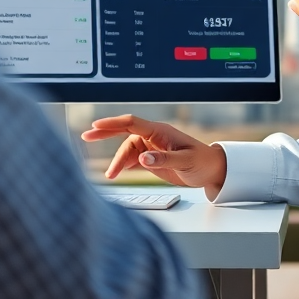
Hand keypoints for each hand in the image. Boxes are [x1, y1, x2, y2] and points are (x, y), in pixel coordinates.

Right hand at [81, 115, 227, 199]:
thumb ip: (163, 160)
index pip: (132, 123)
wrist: (211, 170)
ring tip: (110, 175)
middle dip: (105, 133)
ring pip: (127, 150)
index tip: (96, 125)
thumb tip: (143, 159)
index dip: (113, 123)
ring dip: (117, 161)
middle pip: (125, 132)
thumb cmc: (202, 161)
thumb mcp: (185, 161)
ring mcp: (152, 147)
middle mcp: (154, 137)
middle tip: (86, 136)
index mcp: (160, 131)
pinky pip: (133, 158)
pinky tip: (117, 172)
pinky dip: (124, 165)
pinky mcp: (153, 158)